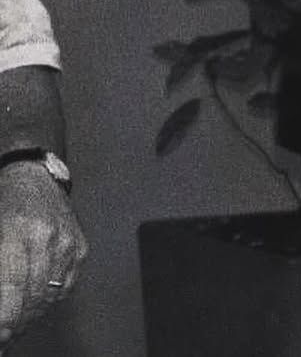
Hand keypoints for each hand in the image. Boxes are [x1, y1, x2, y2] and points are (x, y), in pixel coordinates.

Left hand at [0, 165, 86, 349]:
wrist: (33, 176)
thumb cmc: (5, 204)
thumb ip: (1, 272)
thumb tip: (3, 305)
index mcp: (19, 233)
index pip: (14, 289)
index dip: (6, 320)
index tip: (1, 335)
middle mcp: (48, 239)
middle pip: (33, 298)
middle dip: (17, 322)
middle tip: (6, 333)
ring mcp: (69, 243)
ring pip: (51, 297)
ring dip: (33, 315)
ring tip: (18, 321)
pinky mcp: (81, 248)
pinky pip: (66, 287)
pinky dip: (51, 300)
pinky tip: (37, 301)